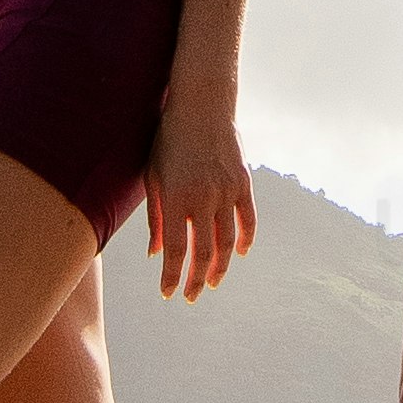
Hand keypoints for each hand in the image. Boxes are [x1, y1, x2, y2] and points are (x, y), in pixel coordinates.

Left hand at [142, 92, 255, 302]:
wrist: (201, 106)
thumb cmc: (168, 141)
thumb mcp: (154, 177)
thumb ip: (155, 218)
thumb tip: (156, 254)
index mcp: (176, 198)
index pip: (175, 250)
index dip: (172, 276)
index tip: (168, 294)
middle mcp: (203, 198)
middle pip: (203, 252)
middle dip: (196, 279)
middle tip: (191, 296)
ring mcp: (227, 191)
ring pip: (228, 242)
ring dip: (220, 267)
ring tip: (213, 281)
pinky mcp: (243, 183)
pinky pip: (248, 220)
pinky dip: (246, 240)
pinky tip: (240, 254)